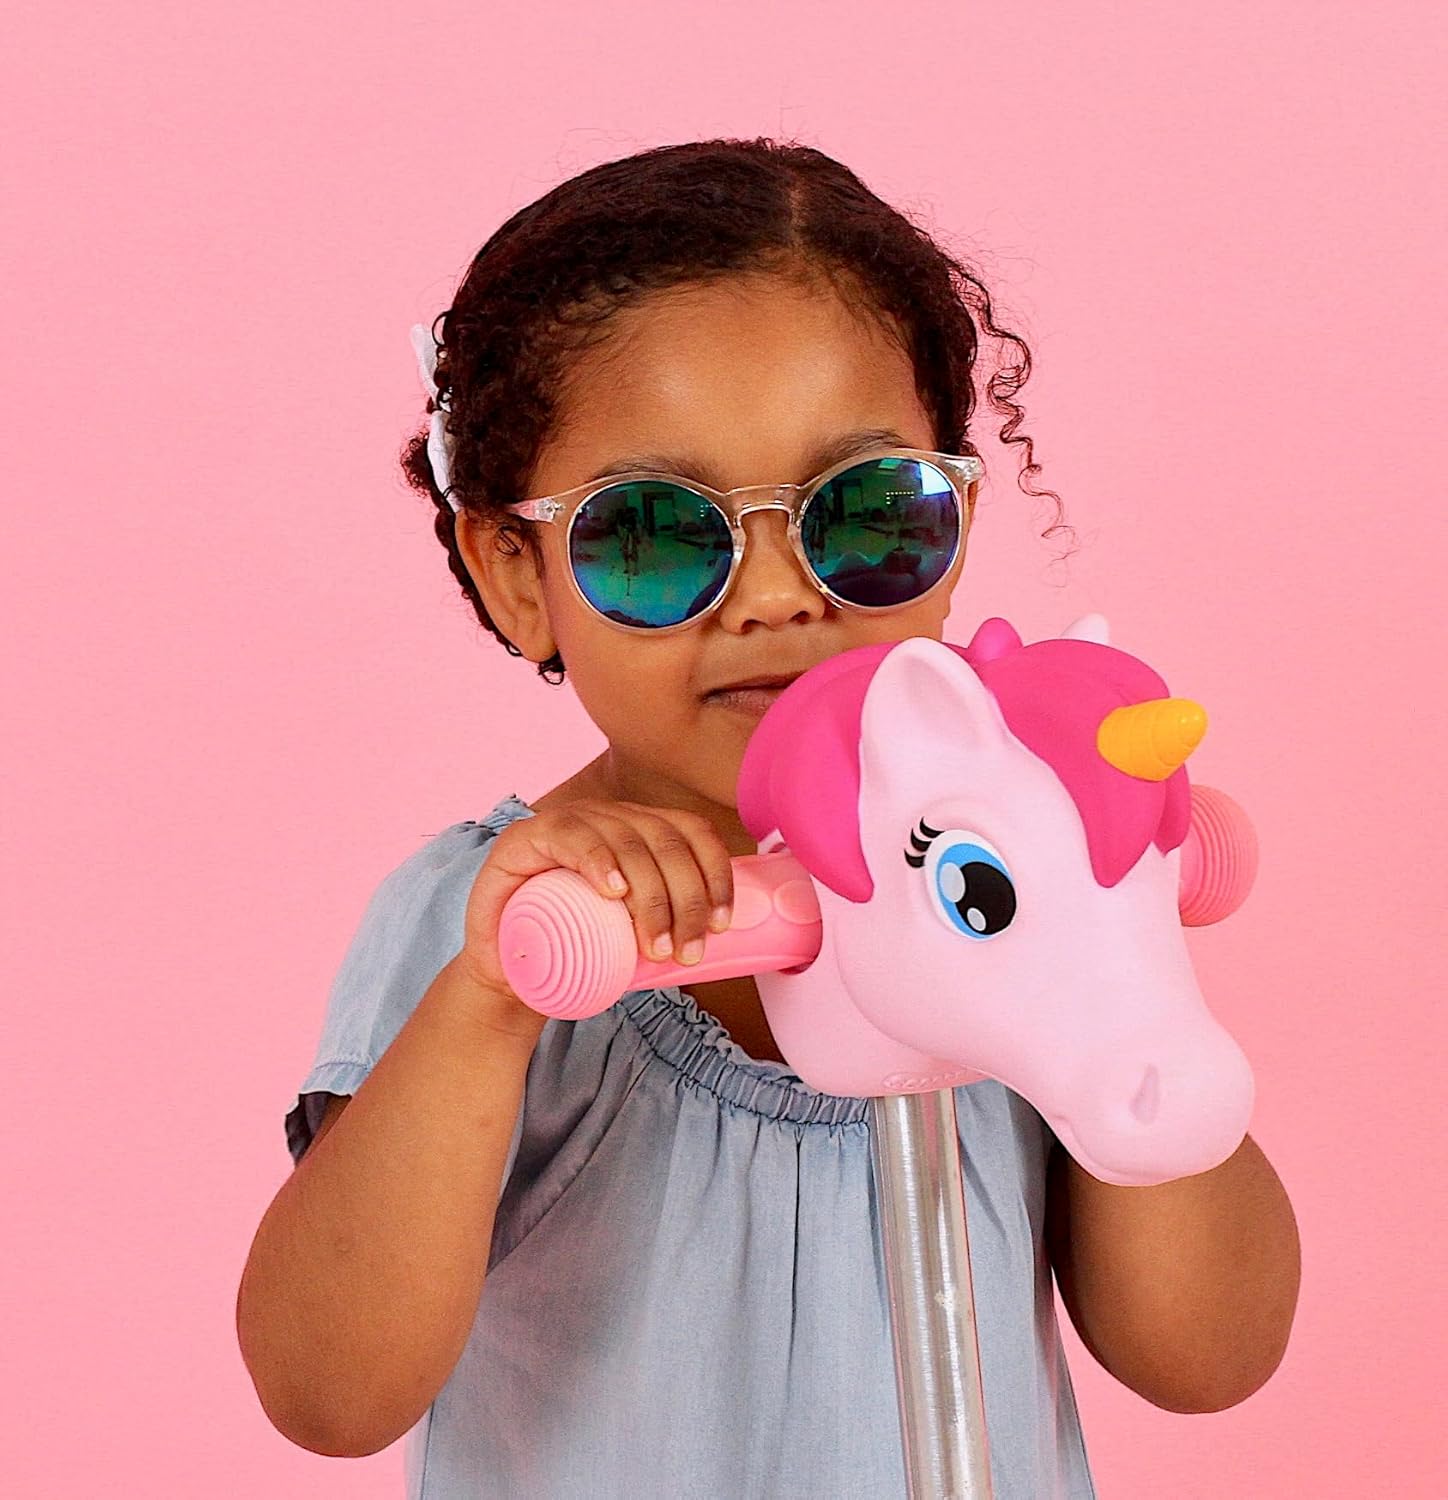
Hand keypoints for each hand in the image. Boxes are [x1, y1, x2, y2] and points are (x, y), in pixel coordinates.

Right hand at [460, 799, 737, 1004]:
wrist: (508, 971)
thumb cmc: (578, 949)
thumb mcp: (635, 933)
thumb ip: (673, 923)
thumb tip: (736, 942)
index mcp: (640, 829)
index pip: (692, 833)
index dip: (716, 873)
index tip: (724, 924)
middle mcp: (610, 816)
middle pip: (666, 844)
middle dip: (686, 901)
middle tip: (687, 954)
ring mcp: (570, 821)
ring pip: (629, 843)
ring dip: (652, 898)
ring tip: (657, 947)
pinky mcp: (527, 837)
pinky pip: (573, 837)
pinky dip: (599, 861)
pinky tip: (614, 890)